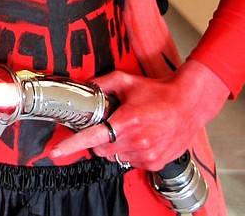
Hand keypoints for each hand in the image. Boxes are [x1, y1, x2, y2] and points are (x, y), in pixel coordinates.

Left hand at [48, 61, 229, 170]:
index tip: (55, 152)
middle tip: (109, 124)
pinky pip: (129, 162)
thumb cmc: (158, 92)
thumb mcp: (126, 81)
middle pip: (100, 149)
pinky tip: (139, 137)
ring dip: (114, 145)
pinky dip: (129, 152)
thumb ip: (101, 84)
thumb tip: (84, 86)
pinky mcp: (154, 163)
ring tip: (129, 129)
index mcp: (127, 121)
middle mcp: (136, 141)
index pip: (92, 137)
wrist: (188, 105)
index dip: (71, 145)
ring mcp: (146, 155)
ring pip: (114, 156)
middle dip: (98, 138)